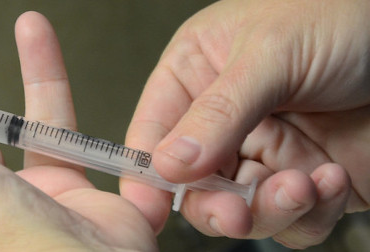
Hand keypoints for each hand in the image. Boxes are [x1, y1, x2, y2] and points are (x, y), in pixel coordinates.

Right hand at [122, 0, 368, 248]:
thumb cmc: (342, 11)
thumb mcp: (271, 52)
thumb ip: (218, 112)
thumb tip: (169, 164)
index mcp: (198, 75)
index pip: (153, 133)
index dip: (147, 173)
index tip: (150, 206)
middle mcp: (226, 120)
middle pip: (194, 184)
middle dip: (215, 205)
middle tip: (235, 212)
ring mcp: (268, 151)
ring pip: (242, 211)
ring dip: (270, 210)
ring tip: (300, 185)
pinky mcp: (308, 178)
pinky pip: (294, 221)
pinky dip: (311, 213)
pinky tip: (330, 178)